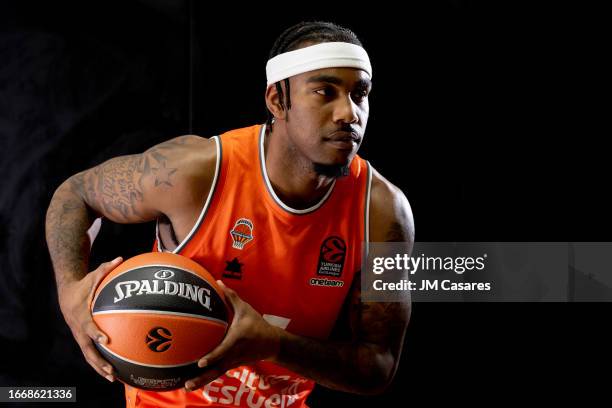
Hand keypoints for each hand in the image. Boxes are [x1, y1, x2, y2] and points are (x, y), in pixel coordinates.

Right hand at [57, 257, 122, 381]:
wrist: (67, 293)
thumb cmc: (84, 284)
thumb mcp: (94, 275)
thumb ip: (107, 268)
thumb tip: (121, 258)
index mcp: (81, 315)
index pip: (88, 326)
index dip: (96, 332)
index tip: (107, 339)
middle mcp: (79, 328)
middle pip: (88, 349)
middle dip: (99, 361)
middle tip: (111, 371)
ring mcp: (80, 335)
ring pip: (89, 355)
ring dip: (99, 367)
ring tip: (113, 378)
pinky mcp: (82, 339)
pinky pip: (91, 353)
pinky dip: (100, 362)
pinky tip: (113, 370)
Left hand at [184, 281, 281, 390]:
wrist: (272, 343)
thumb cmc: (257, 324)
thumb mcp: (246, 309)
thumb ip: (231, 297)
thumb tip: (217, 282)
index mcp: (237, 339)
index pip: (224, 349)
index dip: (213, 356)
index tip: (201, 362)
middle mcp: (234, 353)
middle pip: (217, 368)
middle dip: (203, 377)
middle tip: (187, 384)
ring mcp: (233, 361)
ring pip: (217, 374)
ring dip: (202, 381)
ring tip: (187, 386)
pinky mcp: (232, 365)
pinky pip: (218, 372)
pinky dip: (207, 378)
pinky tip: (193, 381)